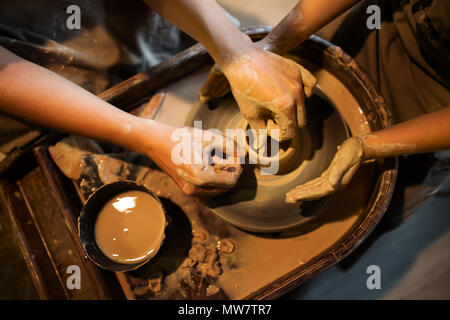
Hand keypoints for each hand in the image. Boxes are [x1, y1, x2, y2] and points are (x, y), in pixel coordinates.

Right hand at [146, 124, 242, 196]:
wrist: (156, 142)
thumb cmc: (181, 138)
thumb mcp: (209, 138)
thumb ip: (230, 146)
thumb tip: (242, 153)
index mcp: (201, 178)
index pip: (231, 181)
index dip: (237, 168)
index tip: (235, 155)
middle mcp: (195, 190)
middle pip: (226, 187)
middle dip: (230, 172)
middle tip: (226, 155)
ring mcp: (190, 192)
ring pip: (218, 190)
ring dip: (222, 176)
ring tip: (215, 159)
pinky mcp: (187, 191)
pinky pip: (208, 191)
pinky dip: (213, 180)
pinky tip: (208, 166)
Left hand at [200, 46, 315, 140]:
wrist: (241, 59)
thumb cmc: (243, 86)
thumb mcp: (250, 112)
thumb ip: (260, 130)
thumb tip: (263, 145)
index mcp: (285, 106)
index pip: (291, 131)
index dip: (279, 135)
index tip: (268, 130)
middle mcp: (296, 94)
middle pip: (301, 121)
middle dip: (288, 124)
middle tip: (271, 119)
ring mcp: (298, 80)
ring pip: (305, 105)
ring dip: (294, 111)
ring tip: (276, 106)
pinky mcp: (297, 70)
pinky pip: (310, 85)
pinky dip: (305, 93)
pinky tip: (293, 94)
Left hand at [285, 137, 364, 202]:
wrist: (360, 146)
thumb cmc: (353, 151)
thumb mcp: (346, 159)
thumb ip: (339, 172)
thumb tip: (332, 184)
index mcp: (337, 182)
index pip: (319, 192)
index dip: (306, 195)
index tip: (295, 197)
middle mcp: (334, 184)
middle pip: (314, 193)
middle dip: (301, 196)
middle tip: (287, 199)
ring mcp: (332, 181)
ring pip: (314, 189)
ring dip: (302, 192)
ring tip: (290, 196)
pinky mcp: (330, 175)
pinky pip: (316, 184)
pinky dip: (307, 187)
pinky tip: (300, 188)